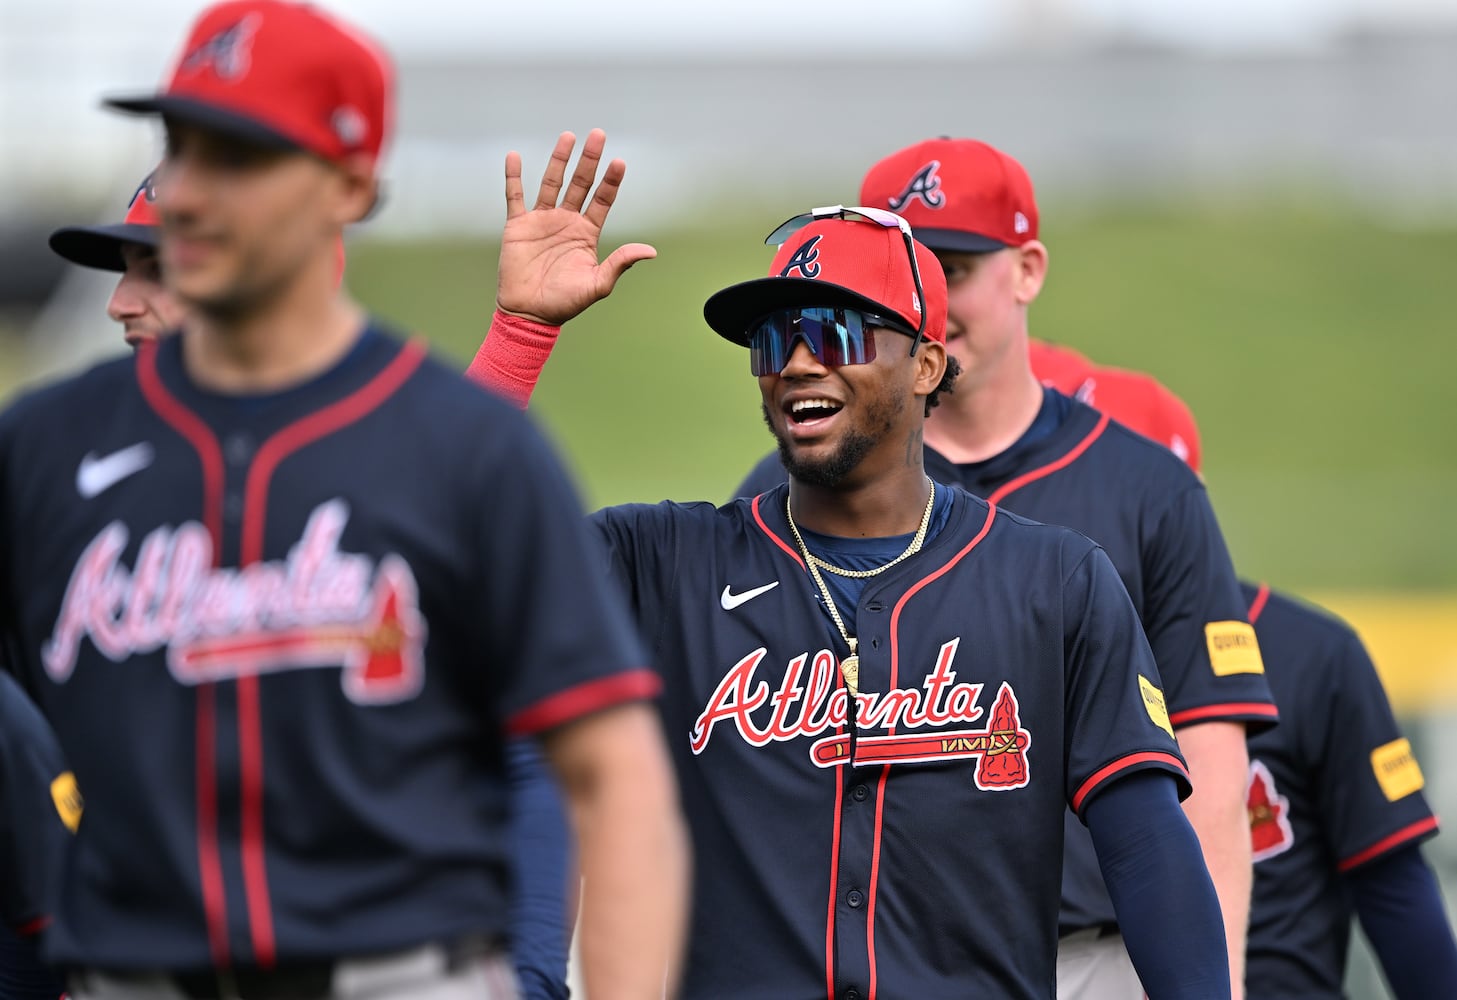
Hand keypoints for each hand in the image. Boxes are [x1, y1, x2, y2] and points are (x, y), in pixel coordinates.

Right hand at [497, 129, 656, 325]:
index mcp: (586, 233)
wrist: (529, 314)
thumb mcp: (598, 284)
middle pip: (580, 184)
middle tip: (598, 134)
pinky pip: (515, 196)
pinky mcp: (518, 226)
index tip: (619, 162)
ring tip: (568, 136)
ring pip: (552, 183)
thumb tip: (650, 251)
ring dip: (559, 160)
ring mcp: (542, 221)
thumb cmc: (565, 303)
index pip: (602, 200)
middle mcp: (566, 221)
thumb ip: (620, 263)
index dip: (611, 181)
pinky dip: (514, 177)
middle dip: (589, 160)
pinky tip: (514, 157)